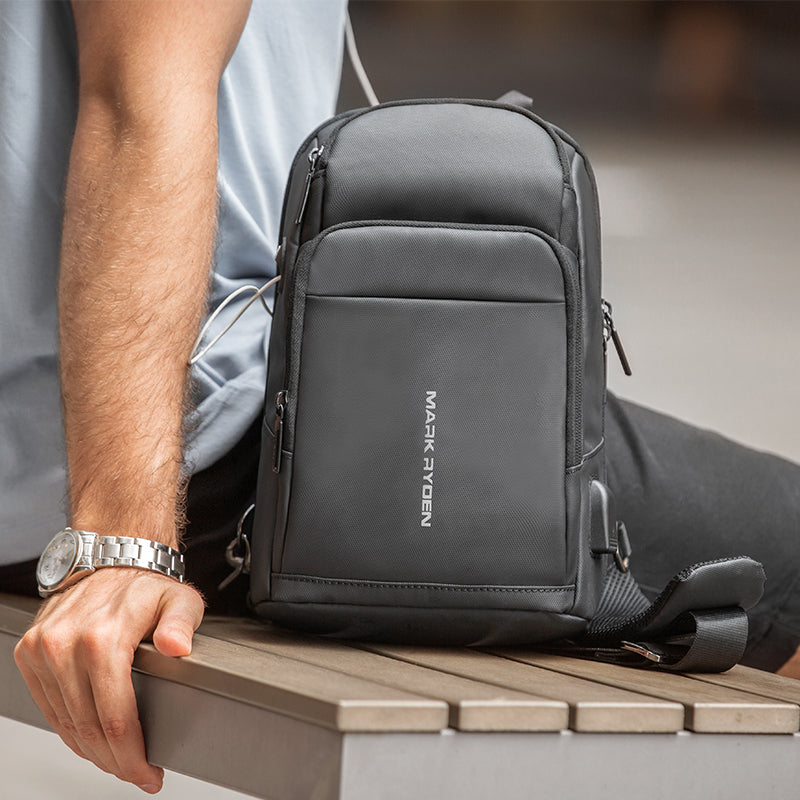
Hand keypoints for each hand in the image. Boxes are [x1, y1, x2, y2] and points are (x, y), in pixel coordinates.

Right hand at [14, 568, 204, 793]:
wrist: (111, 556)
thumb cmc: (146, 582)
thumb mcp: (179, 599)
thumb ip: (181, 624)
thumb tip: (177, 646)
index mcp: (103, 638)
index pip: (115, 719)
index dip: (133, 756)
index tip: (149, 774)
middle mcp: (66, 645)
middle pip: (89, 729)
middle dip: (115, 761)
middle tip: (137, 773)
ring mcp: (43, 650)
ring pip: (66, 723)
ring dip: (92, 750)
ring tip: (118, 759)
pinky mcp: (29, 653)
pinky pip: (50, 706)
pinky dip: (70, 728)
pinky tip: (91, 737)